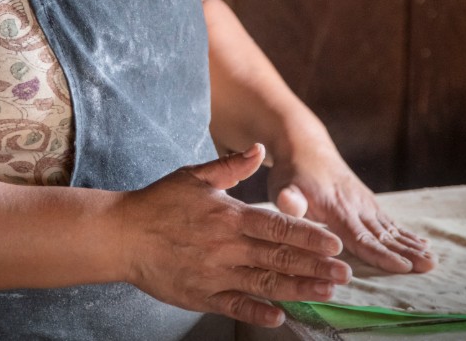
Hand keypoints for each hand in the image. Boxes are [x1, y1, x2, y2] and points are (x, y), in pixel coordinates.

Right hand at [116, 143, 352, 326]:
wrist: (120, 235)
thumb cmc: (158, 203)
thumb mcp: (194, 176)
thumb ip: (230, 166)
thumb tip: (259, 149)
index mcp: (229, 216)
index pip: (278, 226)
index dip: (309, 236)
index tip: (334, 243)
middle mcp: (227, 247)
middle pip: (279, 258)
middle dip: (316, 267)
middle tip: (345, 273)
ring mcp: (215, 274)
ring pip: (265, 284)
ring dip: (299, 289)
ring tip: (326, 292)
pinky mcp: (201, 295)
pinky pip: (235, 306)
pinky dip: (257, 313)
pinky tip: (280, 316)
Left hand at [269, 145, 436, 274]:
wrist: (305, 146)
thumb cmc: (291, 172)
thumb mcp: (283, 185)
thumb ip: (288, 200)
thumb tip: (287, 203)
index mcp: (336, 209)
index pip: (361, 237)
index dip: (382, 254)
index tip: (403, 267)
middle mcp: (356, 206)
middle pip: (383, 235)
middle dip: (406, 252)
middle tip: (429, 267)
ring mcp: (364, 203)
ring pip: (390, 229)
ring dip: (412, 245)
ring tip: (432, 261)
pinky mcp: (367, 202)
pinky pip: (389, 221)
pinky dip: (406, 234)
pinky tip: (423, 244)